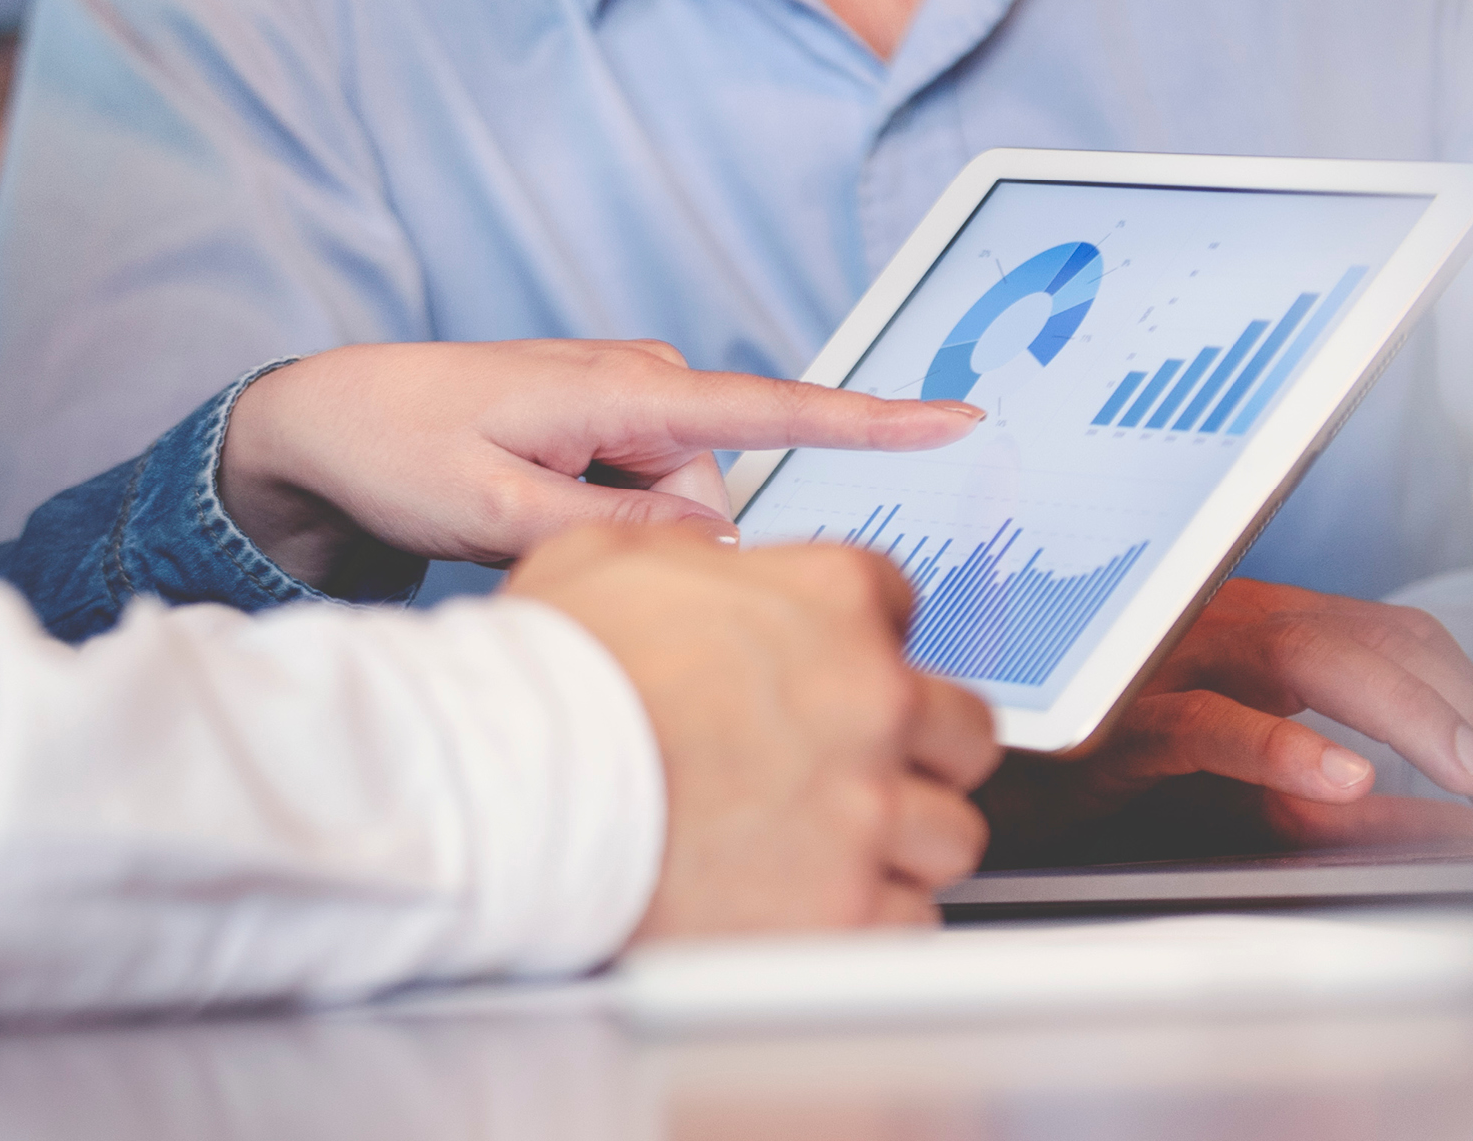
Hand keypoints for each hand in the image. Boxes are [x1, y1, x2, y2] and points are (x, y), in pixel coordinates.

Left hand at [220, 340, 980, 584]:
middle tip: (532, 546)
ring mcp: (625, 401)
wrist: (324, 418)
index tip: (958, 420)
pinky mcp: (608, 425)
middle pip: (713, 504)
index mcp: (624, 389)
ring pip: (680, 513)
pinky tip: (524, 512)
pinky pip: (646, 499)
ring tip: (512, 524)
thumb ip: (614, 538)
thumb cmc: (399, 450)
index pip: (773, 408)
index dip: (870, 422)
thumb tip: (718, 555)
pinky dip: (601, 524)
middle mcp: (642, 382)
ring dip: (617, 541)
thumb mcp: (495, 514)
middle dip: (652, 550)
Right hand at [505, 524, 1000, 938]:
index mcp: (829, 600)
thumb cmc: (546, 683)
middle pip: (960, 727)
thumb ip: (685, 552)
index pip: (901, 605)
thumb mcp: (603, 558)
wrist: (511, 794)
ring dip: (898, 840)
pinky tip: (815, 903)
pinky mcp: (848, 908)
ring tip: (830, 845)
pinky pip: (909, 920)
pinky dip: (870, 918)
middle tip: (855, 767)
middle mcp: (870, 699)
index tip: (833, 673)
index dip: (860, 643)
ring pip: (948, 831)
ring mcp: (867, 809)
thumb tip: (704, 557)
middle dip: (916, 748)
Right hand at [976, 580, 1472, 864]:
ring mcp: (1165, 659)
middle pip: (1367, 636)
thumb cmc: (1102, 781)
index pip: (1392, 633)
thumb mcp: (1247, 798)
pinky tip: (1345, 778)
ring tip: (1466, 771)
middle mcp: (1215, 622)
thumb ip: (1345, 805)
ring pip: (1306, 654)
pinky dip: (1285, 746)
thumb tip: (1455, 828)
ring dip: (1403, 713)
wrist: (972, 780)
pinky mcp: (1115, 716)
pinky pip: (1211, 722)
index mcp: (1252, 625)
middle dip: (1461, 706)